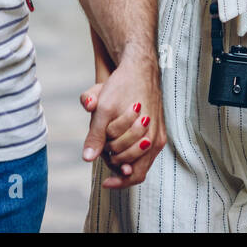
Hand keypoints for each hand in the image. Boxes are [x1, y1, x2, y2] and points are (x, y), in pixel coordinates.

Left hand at [80, 49, 164, 189]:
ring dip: (121, 154)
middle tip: (102, 150)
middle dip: (116, 162)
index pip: (134, 174)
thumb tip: (88, 158)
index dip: (119, 180)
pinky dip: (129, 147)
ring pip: (139, 158)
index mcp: (149, 137)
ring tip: (108, 142)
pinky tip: (116, 139)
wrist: (139, 65)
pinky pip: (143, 147)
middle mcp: (156, 138)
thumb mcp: (103, 109)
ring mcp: (158, 132)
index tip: (105, 181)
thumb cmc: (123, 85)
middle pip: (134, 167)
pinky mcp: (156, 126)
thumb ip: (96, 135)